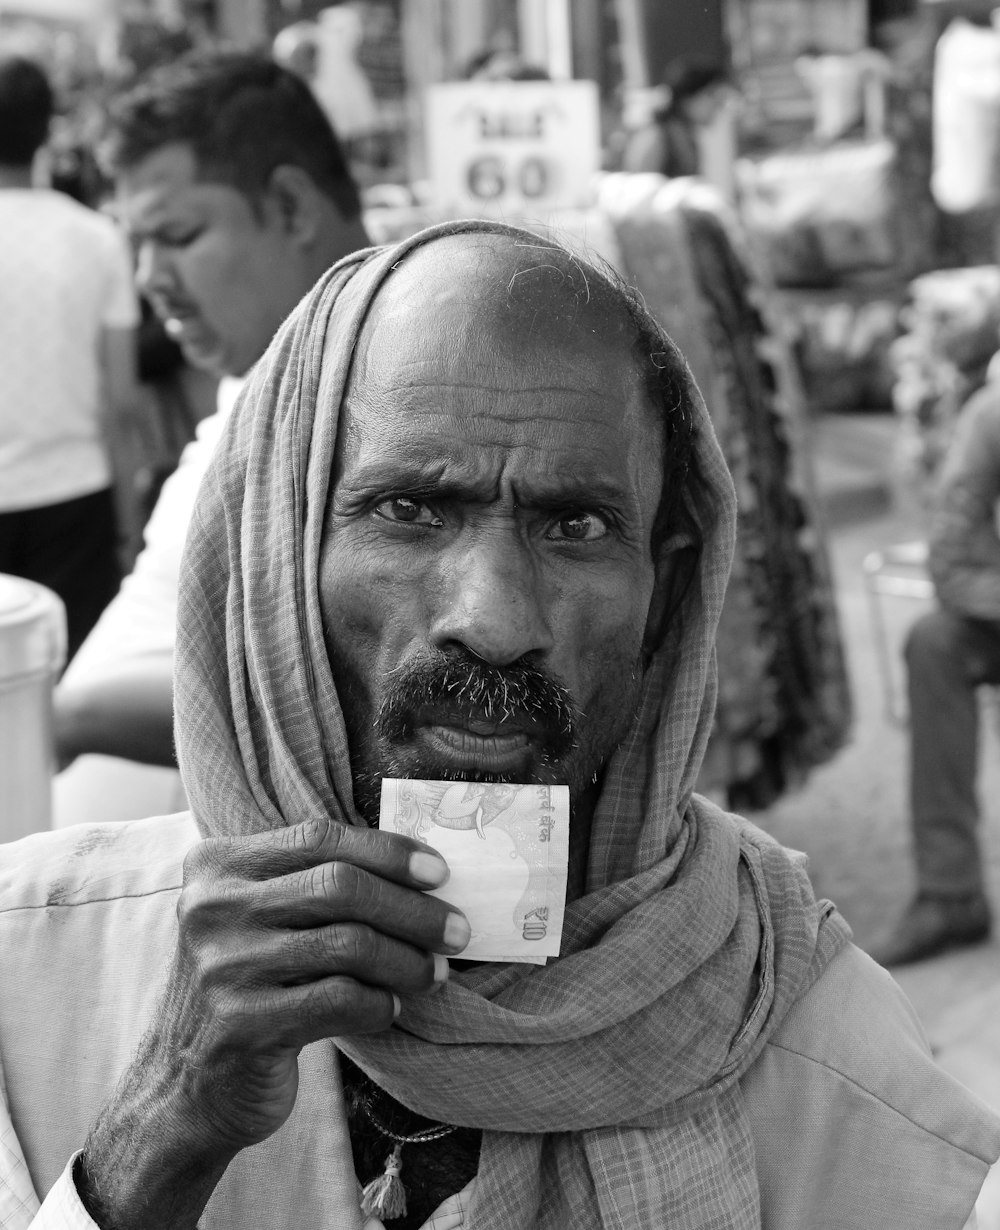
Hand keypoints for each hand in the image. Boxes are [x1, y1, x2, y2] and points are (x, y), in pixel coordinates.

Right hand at [78, 816, 469, 1229]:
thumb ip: (314, 882)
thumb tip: (421, 869)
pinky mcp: (240, 1024)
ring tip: (432, 974)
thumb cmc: (250, 986)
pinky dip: (379, 1004)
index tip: (439, 872)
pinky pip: (340, 1001)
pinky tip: (390, 1009)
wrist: (187, 1086)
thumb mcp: (263, 919)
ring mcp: (222, 966)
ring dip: (406, 960)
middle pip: (340, 887)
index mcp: (217, 864)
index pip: (320, 836)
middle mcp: (212, 908)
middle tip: (456, 930)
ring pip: (348, 945)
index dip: (389, 851)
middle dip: (412, 909)